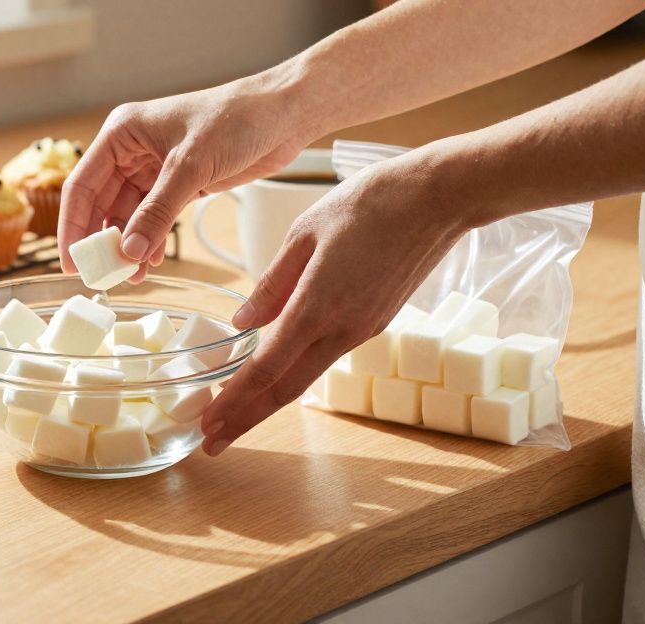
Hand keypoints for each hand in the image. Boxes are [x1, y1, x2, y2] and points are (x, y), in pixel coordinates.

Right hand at [58, 73, 317, 278]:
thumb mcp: (191, 167)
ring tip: (130, 276)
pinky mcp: (179, 183)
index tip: (71, 262)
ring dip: (128, 245)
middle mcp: (132, 150)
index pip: (82, 185)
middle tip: (100, 276)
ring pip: (128, 215)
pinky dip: (151, 240)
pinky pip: (154, 218)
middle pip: (101, 204)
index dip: (73, 226)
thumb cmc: (236, 119)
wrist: (284, 114)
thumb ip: (158, 213)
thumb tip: (129, 252)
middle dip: (101, 241)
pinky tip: (152, 261)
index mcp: (121, 133)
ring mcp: (154, 168)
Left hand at [199, 154, 471, 455]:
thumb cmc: (369, 204)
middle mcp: (343, 329)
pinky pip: (325, 356)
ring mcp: (363, 330)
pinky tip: (273, 374)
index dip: (233, 402)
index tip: (206, 425)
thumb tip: (243, 322)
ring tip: (234, 415)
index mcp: (318, 306)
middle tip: (210, 444)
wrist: (438, 199)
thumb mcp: (304, 233)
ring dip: (267, 401)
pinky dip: (293, 374)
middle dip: (245, 419)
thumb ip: (272, 284)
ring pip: (305, 377)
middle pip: (285, 390)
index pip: (266, 369)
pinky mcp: (375, 323)